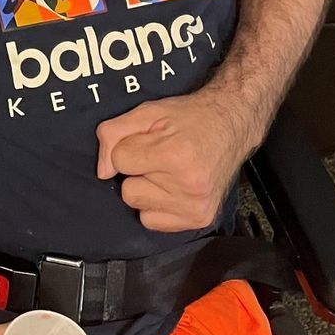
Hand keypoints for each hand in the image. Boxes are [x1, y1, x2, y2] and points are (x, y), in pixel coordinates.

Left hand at [95, 89, 247, 232]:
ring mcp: (195, 207)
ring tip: (168, 172)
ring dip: (146, 190)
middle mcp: (188, 186)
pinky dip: (157, 206)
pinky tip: (173, 188)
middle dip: (137, 172)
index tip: (148, 140)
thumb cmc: (190, 118)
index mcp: (175, 155)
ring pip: (138, 207)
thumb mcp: (148, 112)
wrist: (232, 125)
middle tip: (160, 156)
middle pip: (127, 190)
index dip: (128, 147)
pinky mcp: (200, 219)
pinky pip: (153, 222)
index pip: (120, 160)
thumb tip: (103, 171)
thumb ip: (114, 133)